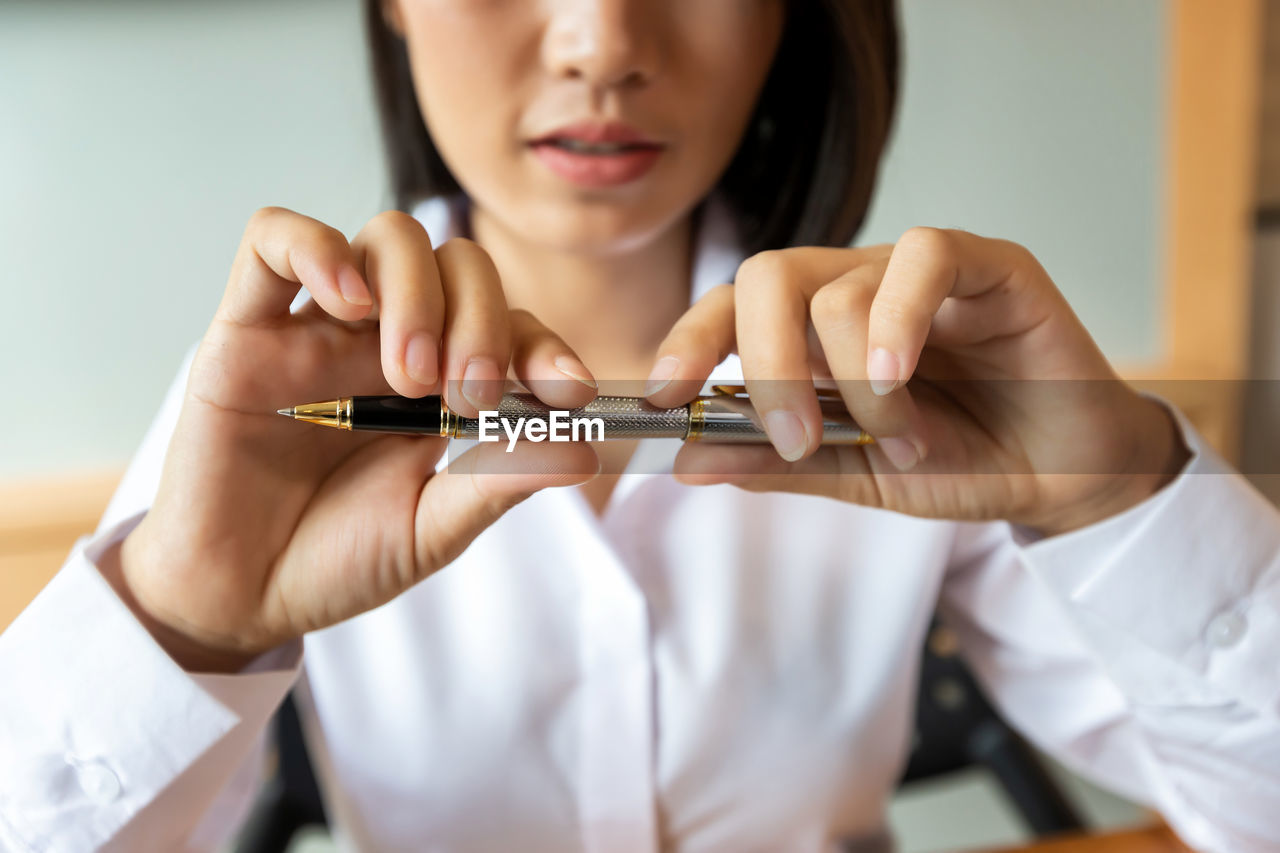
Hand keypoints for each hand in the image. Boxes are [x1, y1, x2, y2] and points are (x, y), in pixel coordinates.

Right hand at [111, 207, 598, 670]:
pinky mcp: (246, 330)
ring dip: (417, 292)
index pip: (509, 325)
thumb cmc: (340, 560)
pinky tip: (348, 300)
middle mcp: (387, 341)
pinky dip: (319, 249)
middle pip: (456, 265)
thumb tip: (588, 450)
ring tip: (410, 373)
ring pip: (386, 239)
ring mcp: (321, 329)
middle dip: (480, 320)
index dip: (545, 345)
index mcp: (442, 383)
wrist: (245, 596)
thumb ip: (501, 481)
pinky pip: (273, 242)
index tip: (569, 390)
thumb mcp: (434, 528)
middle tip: (468, 394)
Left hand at [644, 228, 1189, 536]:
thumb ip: (773, 465)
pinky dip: (899, 320)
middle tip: (795, 441)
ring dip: (858, 384)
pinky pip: (926, 256)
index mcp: (812, 329)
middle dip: (764, 366)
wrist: (1062, 473)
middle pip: (767, 277)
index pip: (728, 308)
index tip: (661, 399)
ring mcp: (919, 271)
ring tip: (902, 441)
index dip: (687, 342)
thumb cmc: (959, 462)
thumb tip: (682, 462)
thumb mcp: (852, 476)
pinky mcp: (990, 264)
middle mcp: (855, 286)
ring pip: (839, 286)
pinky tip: (901, 376)